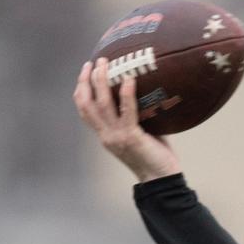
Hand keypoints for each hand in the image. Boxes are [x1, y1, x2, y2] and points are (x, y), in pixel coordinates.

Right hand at [73, 58, 180, 182]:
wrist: (161, 181)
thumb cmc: (154, 158)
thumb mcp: (136, 136)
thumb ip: (132, 118)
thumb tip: (142, 92)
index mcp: (105, 136)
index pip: (84, 110)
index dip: (81, 89)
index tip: (85, 71)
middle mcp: (106, 136)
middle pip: (87, 103)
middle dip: (87, 80)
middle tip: (94, 62)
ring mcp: (118, 136)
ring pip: (102, 104)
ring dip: (102, 81)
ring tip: (106, 64)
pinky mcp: (132, 137)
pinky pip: (127, 112)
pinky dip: (127, 94)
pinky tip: (129, 79)